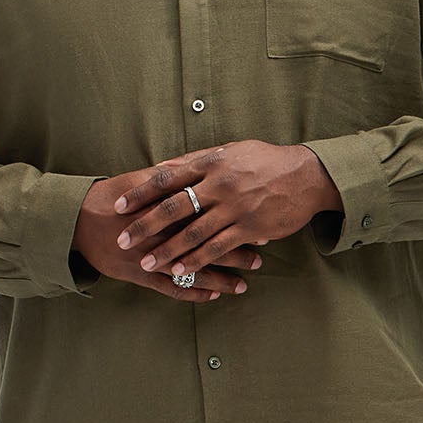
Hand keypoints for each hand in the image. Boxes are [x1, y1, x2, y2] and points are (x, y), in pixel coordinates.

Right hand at [73, 170, 264, 300]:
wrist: (76, 220)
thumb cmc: (110, 197)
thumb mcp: (140, 180)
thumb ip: (169, 177)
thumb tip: (195, 165)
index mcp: (166, 205)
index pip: (209, 213)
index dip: (235, 218)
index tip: (258, 220)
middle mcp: (162, 231)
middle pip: (207, 242)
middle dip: (236, 250)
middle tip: (260, 255)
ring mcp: (150, 256)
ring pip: (194, 269)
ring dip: (222, 278)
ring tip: (244, 283)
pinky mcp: (139, 275)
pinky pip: (172, 287)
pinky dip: (194, 291)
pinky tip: (214, 295)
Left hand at [111, 141, 338, 281]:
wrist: (304, 176)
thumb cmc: (265, 162)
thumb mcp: (230, 152)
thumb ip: (196, 161)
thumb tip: (162, 167)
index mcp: (210, 164)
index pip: (166, 178)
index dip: (140, 193)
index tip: (118, 205)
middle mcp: (218, 185)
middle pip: (173, 207)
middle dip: (144, 226)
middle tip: (122, 240)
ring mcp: (234, 208)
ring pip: (192, 232)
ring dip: (167, 250)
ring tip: (146, 263)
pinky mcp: (248, 228)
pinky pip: (217, 247)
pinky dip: (197, 259)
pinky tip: (181, 270)